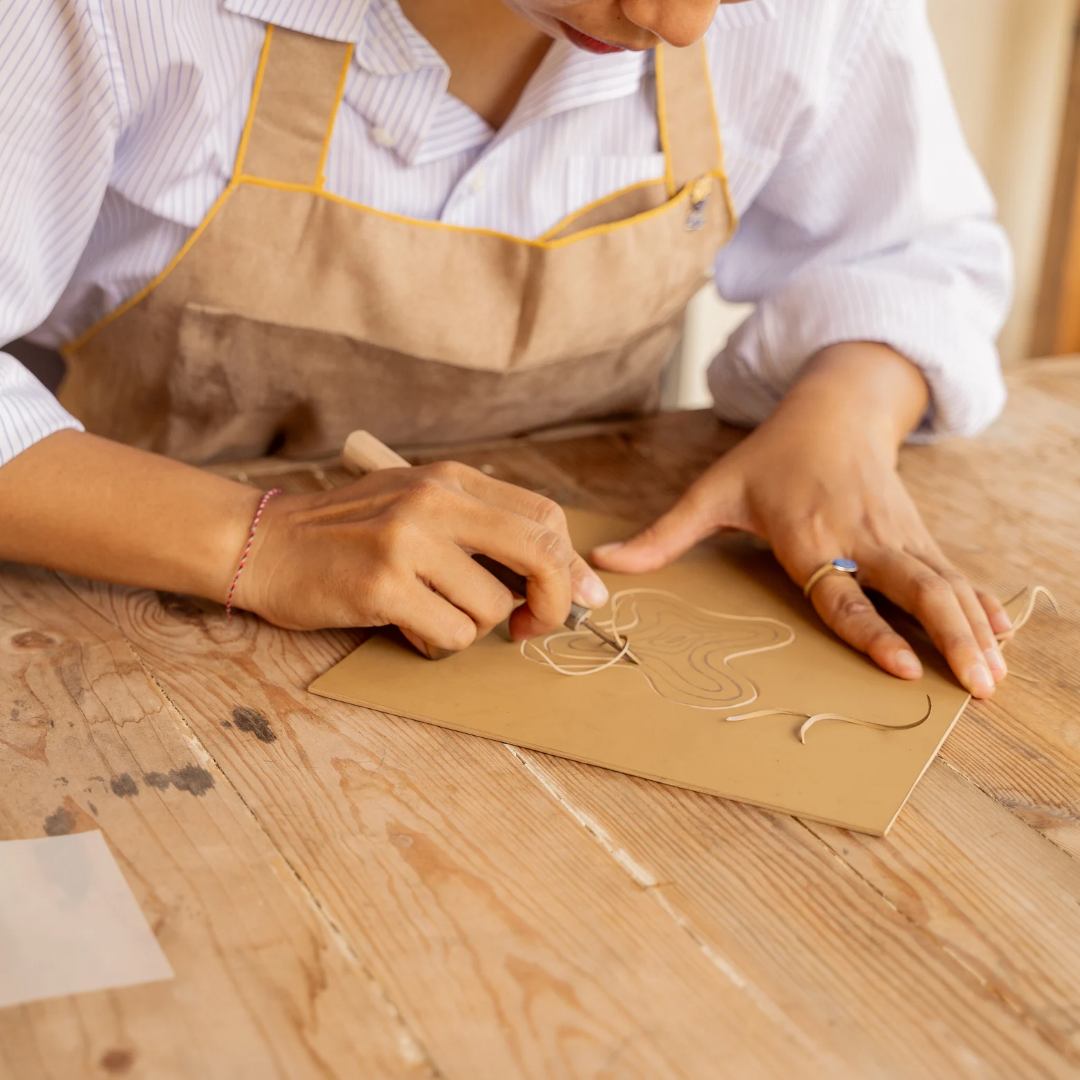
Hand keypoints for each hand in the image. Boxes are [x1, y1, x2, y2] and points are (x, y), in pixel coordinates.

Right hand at [233, 461, 607, 655]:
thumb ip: (481, 530)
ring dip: (469, 627)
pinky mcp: (382, 584)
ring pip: (491, 608)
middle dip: (554, 603)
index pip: (544, 517)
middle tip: (533, 628)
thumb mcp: (417, 506)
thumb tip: (561, 577)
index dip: (572, 565)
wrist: (264, 542)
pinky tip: (404, 623)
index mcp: (452, 479)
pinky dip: (436, 642)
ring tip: (427, 612)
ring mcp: (408, 541)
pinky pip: (450, 634)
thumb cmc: (348, 533)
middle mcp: (435, 501)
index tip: (581, 599)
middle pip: (540, 554)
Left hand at [591, 344, 1010, 697]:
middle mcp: (861, 537)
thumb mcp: (713, 490)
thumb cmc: (769, 458)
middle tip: (975, 687)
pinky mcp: (916, 534)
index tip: (902, 664)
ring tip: (995, 680)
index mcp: (809, 534)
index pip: (843, 590)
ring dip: (973, 630)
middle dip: (949, 637)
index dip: (873, 627)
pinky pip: (952, 574)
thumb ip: (664, 535)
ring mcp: (896, 535)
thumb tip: (604, 565)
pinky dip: (979, 605)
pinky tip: (1002, 638)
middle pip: (913, 590)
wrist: (833, 408)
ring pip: (943, 585)